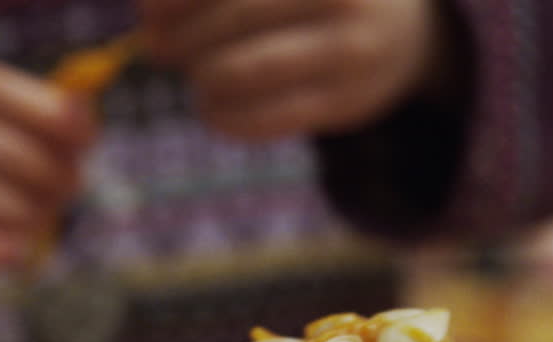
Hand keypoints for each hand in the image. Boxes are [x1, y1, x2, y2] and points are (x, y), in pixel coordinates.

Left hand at [140, 0, 446, 139]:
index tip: (147, 12)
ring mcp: (349, 49)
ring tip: (196, 79)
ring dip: (202, 80)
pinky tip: (213, 111)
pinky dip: (224, 118)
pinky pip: (266, 118)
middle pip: (233, 17)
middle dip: (181, 39)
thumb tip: (147, 15)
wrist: (405, 34)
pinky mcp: (346, 102)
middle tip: (161, 49)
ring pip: (244, 70)